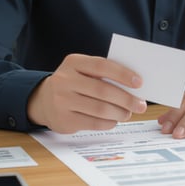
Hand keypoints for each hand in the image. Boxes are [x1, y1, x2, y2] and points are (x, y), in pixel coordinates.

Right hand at [27, 54, 147, 132]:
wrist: (43, 100)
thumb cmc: (73, 83)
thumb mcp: (82, 70)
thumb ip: (103, 73)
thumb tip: (134, 85)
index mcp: (73, 62)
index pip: (102, 66)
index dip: (122, 74)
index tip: (139, 83)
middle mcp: (65, 80)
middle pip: (103, 90)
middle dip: (126, 99)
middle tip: (141, 105)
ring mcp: (62, 101)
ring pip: (99, 109)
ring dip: (120, 112)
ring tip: (128, 113)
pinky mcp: (64, 120)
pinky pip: (93, 123)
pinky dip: (109, 122)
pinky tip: (114, 120)